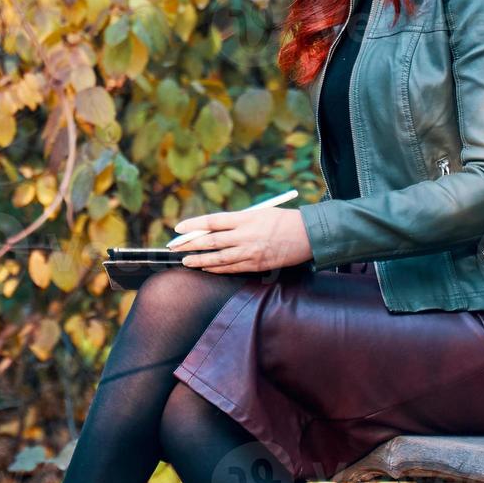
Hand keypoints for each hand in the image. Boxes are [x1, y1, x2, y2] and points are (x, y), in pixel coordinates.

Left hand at [170, 206, 312, 273]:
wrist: (309, 234)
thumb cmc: (284, 219)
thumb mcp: (260, 213)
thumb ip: (238, 220)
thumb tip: (214, 228)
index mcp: (245, 218)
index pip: (212, 221)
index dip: (193, 225)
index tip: (178, 228)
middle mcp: (245, 235)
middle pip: (211, 240)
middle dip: (189, 244)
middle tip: (174, 247)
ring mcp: (250, 251)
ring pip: (218, 258)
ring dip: (200, 260)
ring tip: (186, 261)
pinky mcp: (257, 264)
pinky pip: (232, 268)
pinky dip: (216, 269)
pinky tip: (206, 268)